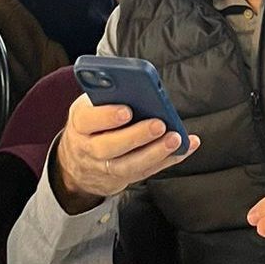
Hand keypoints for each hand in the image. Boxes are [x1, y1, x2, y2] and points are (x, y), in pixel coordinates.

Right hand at [52, 94, 199, 213]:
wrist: (78, 161)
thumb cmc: (93, 122)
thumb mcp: (92, 105)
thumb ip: (108, 95)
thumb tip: (138, 85)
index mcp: (80, 123)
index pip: (87, 120)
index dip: (106, 116)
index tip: (127, 111)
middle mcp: (88, 148)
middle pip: (108, 146)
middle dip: (136, 136)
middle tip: (159, 125)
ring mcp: (105, 167)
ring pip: (128, 165)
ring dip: (155, 152)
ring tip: (175, 138)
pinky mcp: (123, 178)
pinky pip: (147, 171)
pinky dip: (168, 160)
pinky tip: (186, 147)